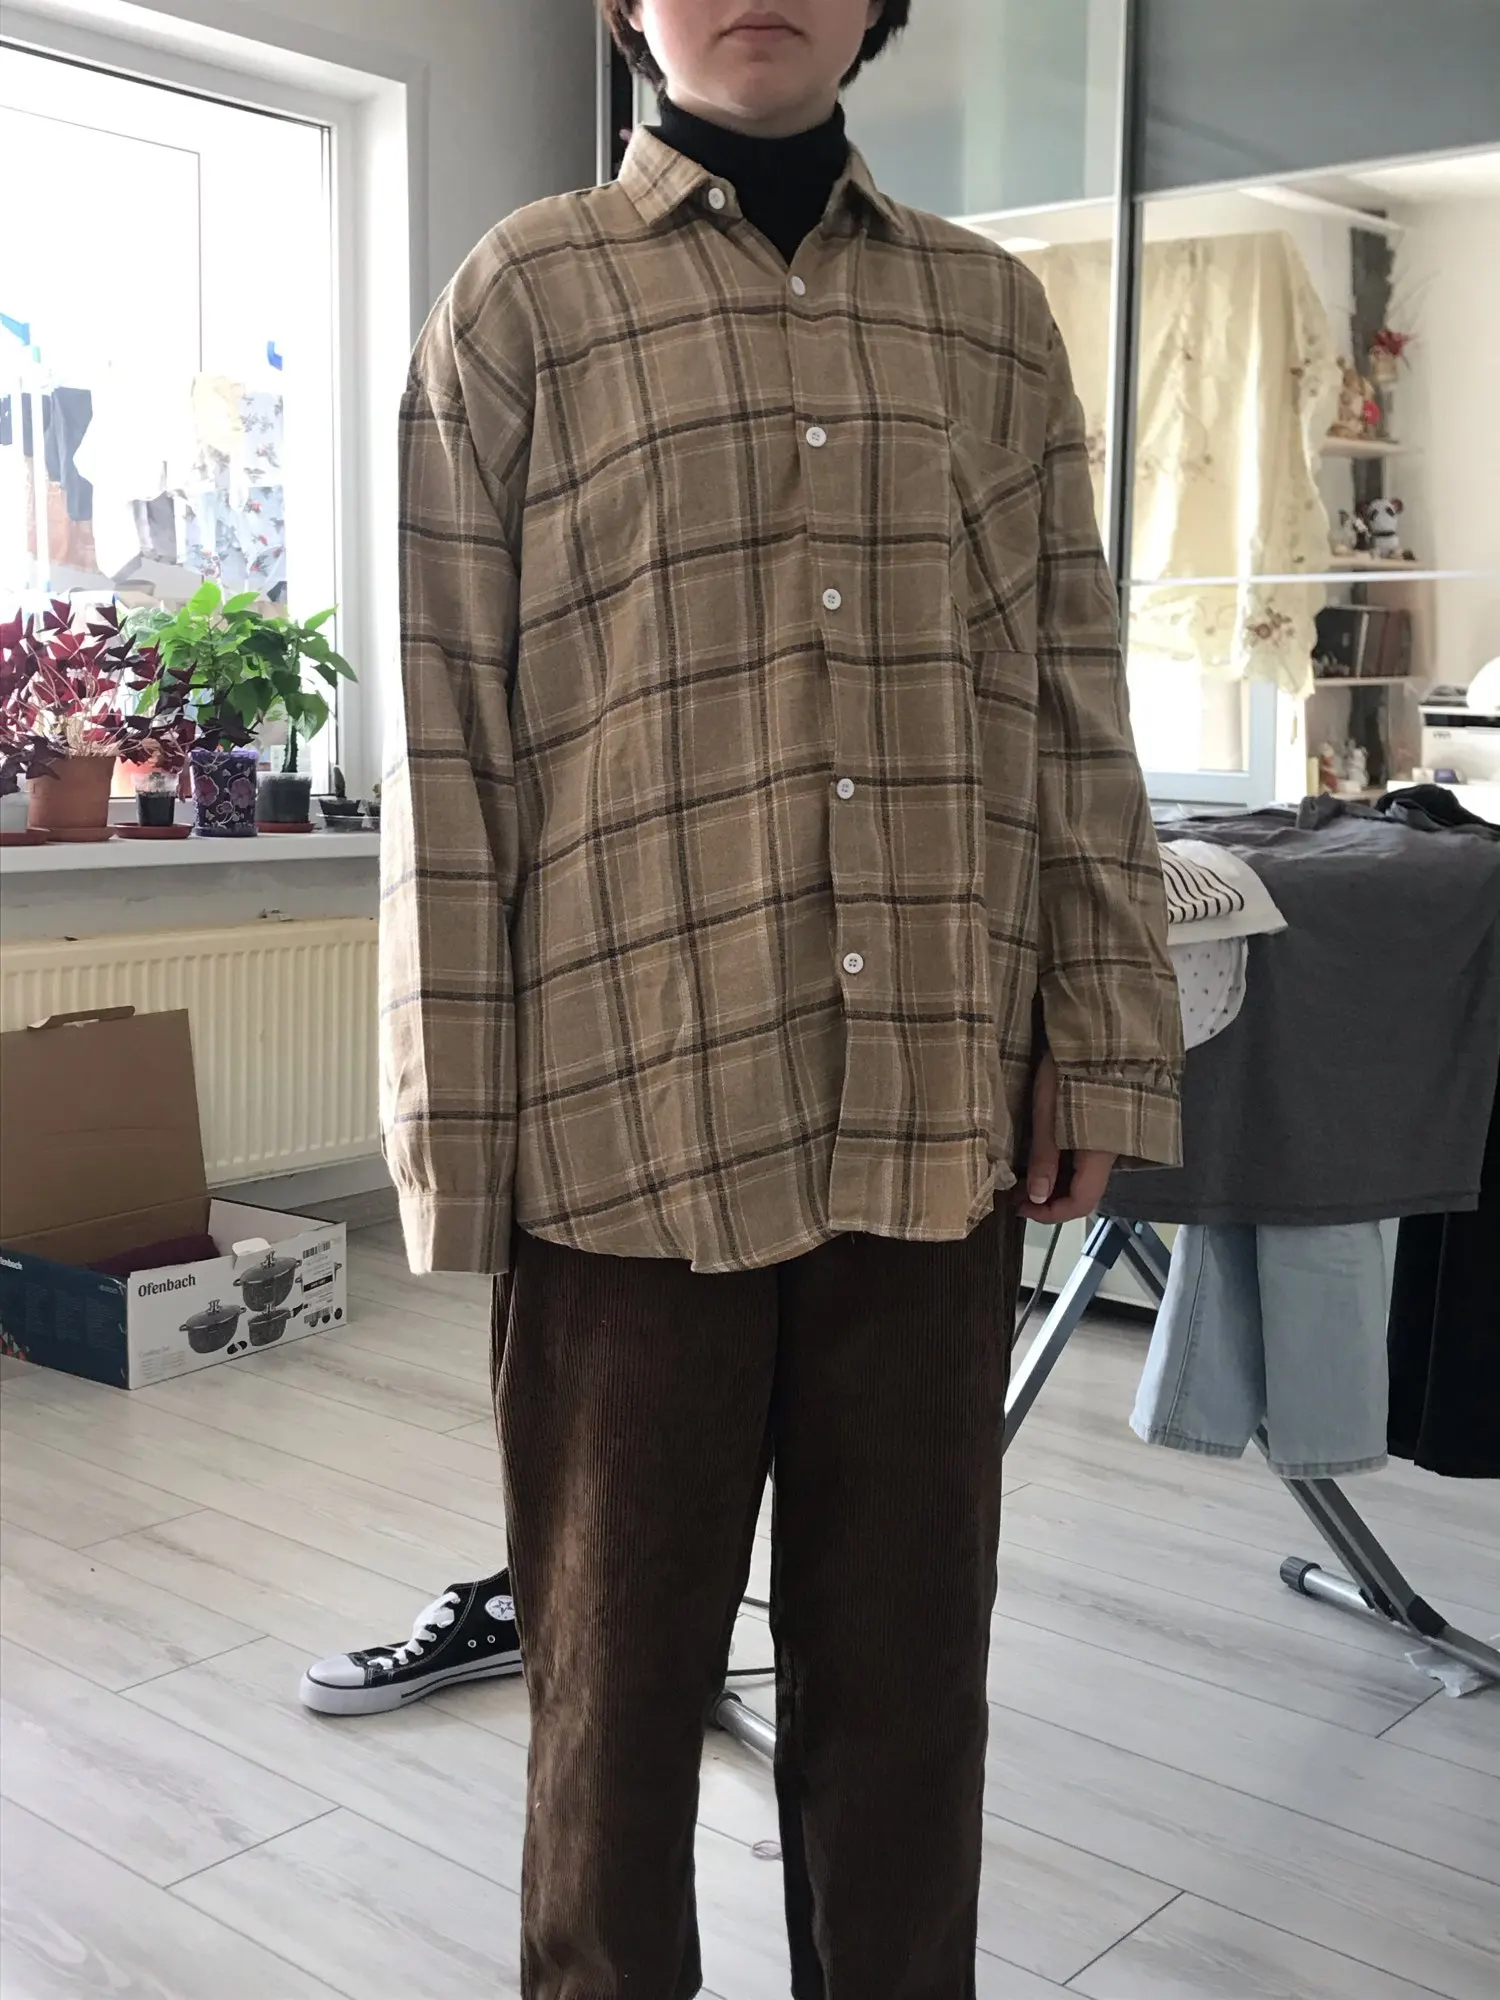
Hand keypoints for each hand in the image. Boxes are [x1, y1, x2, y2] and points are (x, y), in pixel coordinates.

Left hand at [1014, 1050, 1116, 1224]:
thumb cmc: (1068, 1070)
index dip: (1050, 1214)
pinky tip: (1041, 1161)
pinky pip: (1083, 1160)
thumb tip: (1036, 1198)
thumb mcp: (1048, 1113)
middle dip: (1048, 1201)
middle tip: (1015, 1195)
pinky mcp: (1102, 1130)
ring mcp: (1107, 1142)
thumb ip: (1044, 1157)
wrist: (1095, 1035)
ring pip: (1083, 1178)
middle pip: (1083, 1193)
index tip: (1020, 1208)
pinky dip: (1062, 1167)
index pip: (1082, 1202)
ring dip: (1053, 1184)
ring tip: (1022, 1179)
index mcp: (1100, 1154)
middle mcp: (1110, 1154)